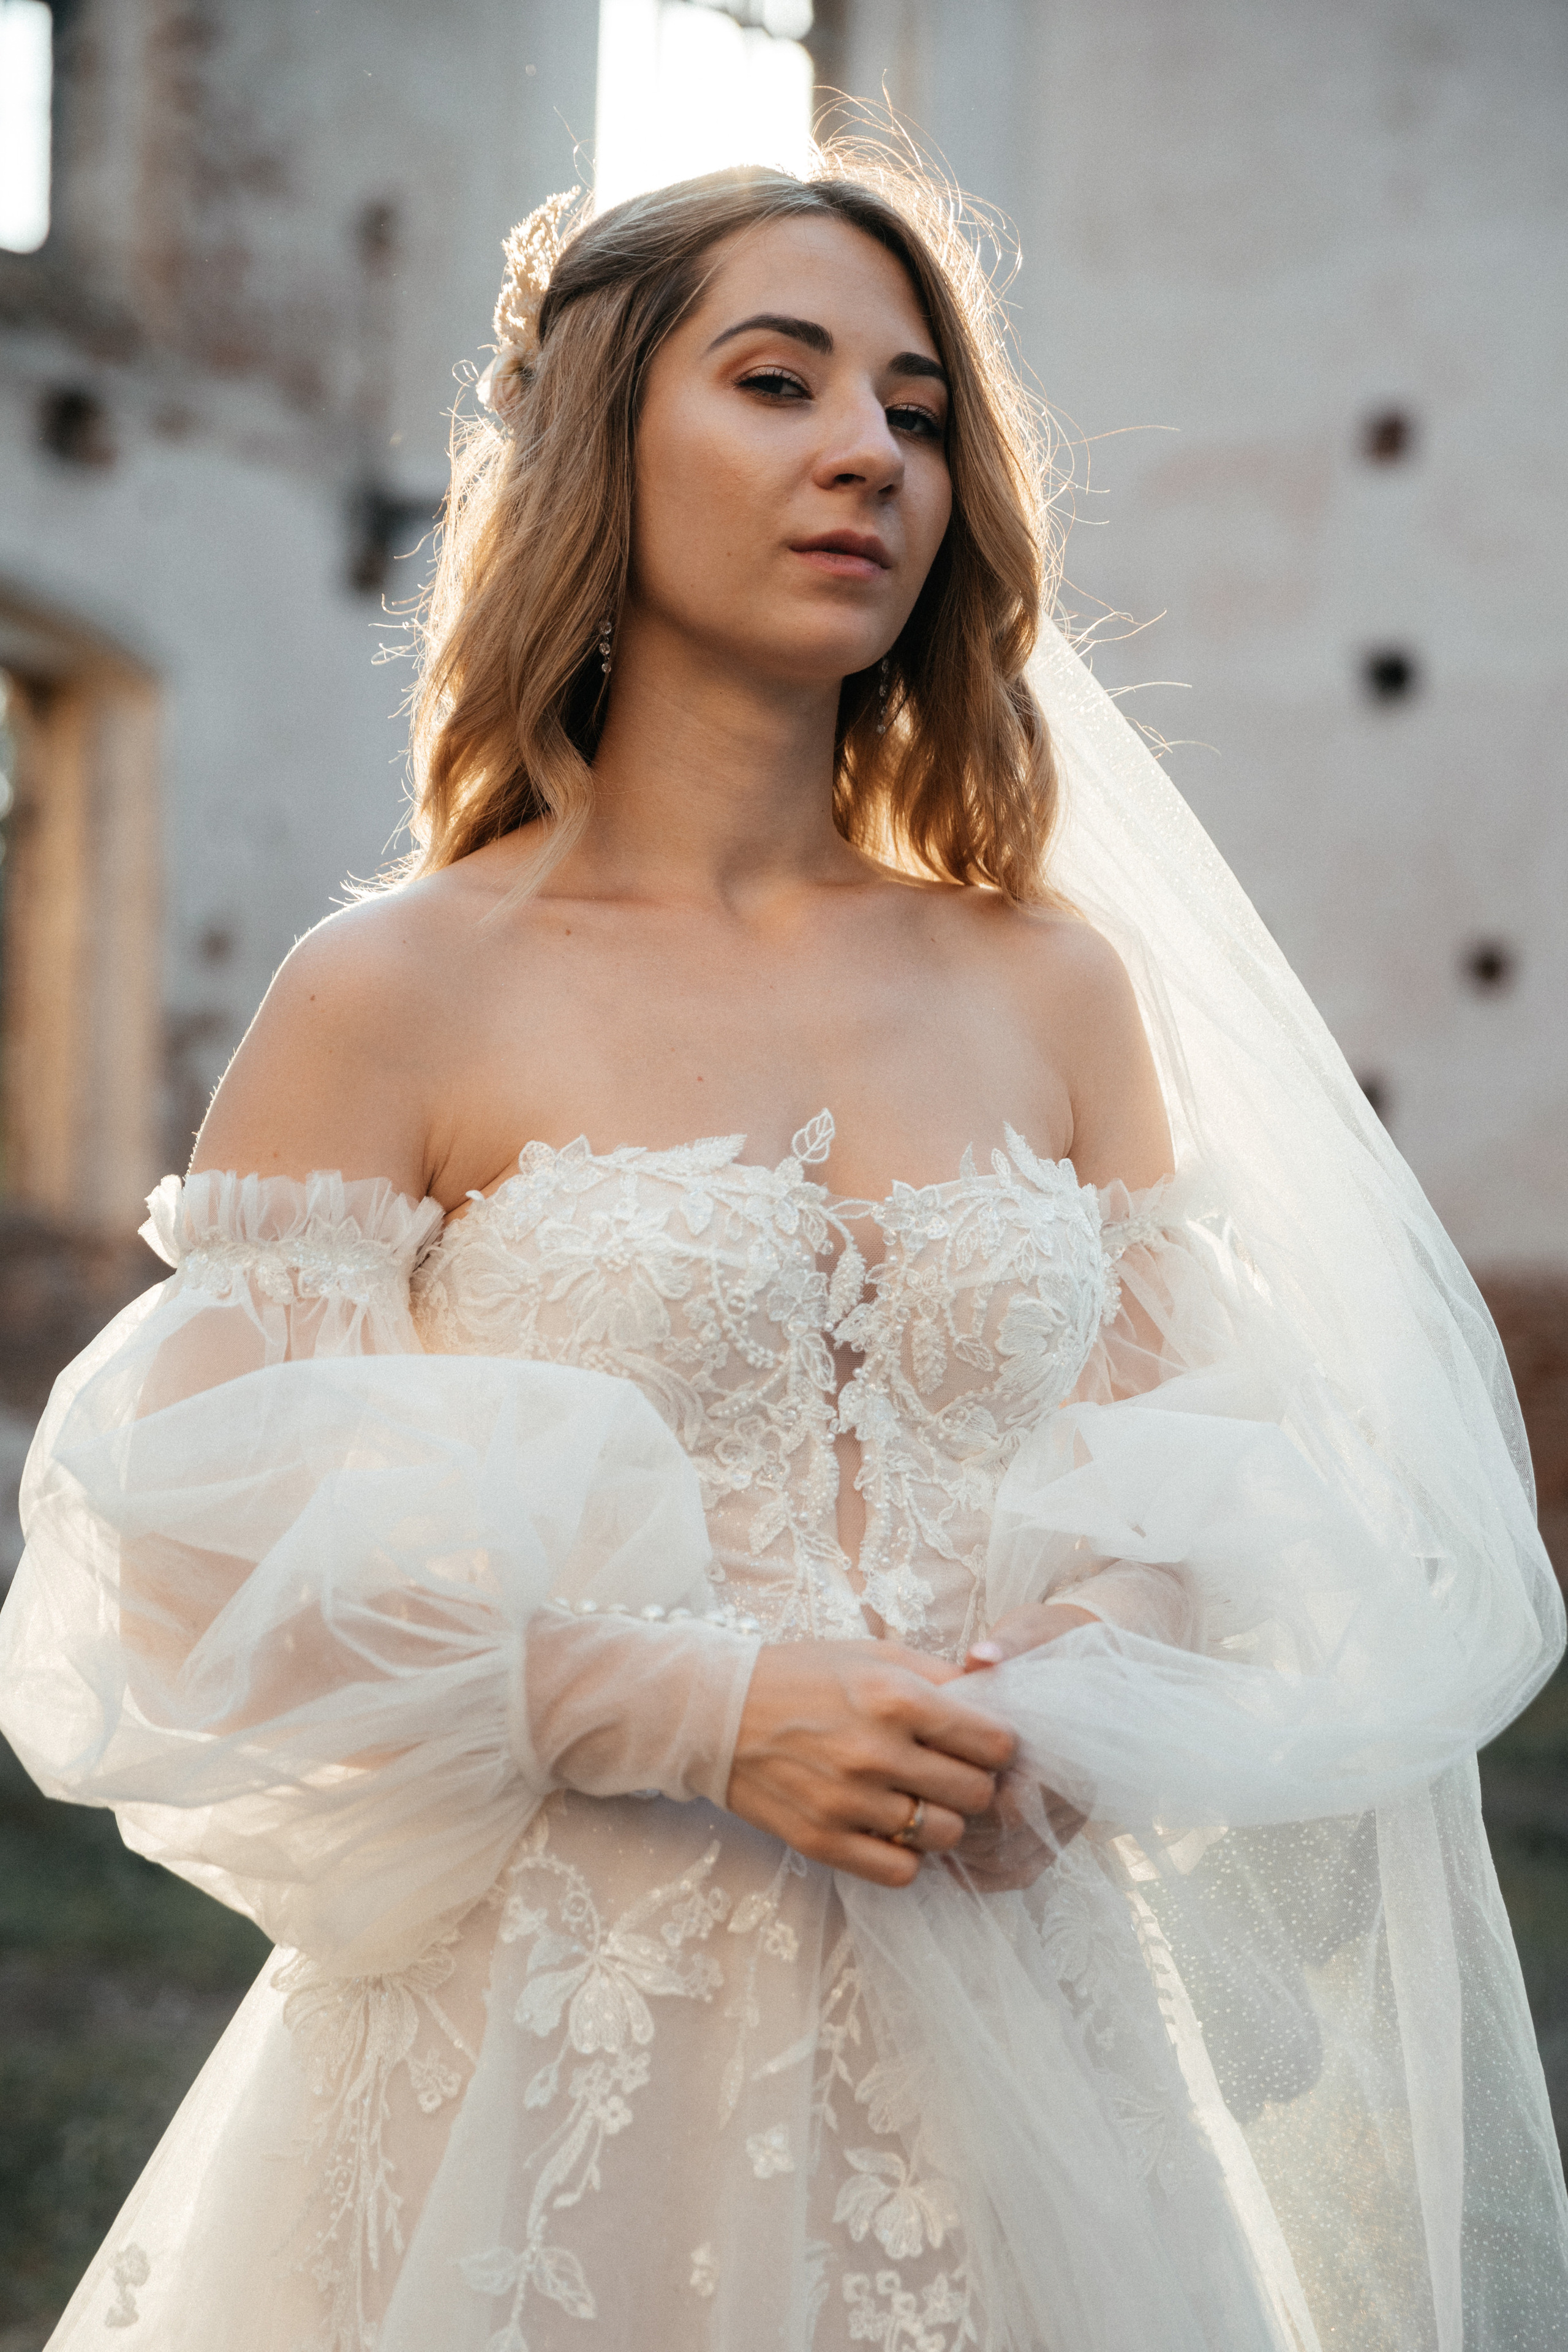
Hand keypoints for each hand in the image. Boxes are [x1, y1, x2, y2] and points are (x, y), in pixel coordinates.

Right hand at [725, 1639, 1016, 1887]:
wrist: (716, 1712)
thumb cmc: (801, 1676)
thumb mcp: (872, 1655)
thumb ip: (939, 1675)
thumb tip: (996, 1694)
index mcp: (894, 1697)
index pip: (993, 1743)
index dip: (996, 1744)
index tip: (981, 1743)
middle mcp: (876, 1752)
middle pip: (977, 1794)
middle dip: (974, 1783)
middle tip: (952, 1773)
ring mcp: (848, 1802)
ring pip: (944, 1836)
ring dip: (941, 1820)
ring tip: (918, 1799)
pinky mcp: (823, 1841)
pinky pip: (901, 1871)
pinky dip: (906, 1854)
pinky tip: (890, 1827)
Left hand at [949, 1599, 1097, 1888]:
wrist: (1097, 1664)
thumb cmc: (1054, 1644)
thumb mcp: (1034, 1631)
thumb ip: (1011, 1643)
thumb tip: (981, 1657)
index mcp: (1065, 1742)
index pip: (1016, 1800)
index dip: (968, 1800)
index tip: (925, 1782)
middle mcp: (1073, 1786)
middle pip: (1008, 1839)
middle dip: (958, 1831)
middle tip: (911, 1812)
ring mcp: (1069, 1812)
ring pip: (1014, 1861)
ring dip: (967, 1857)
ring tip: (922, 1832)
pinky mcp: (1061, 1825)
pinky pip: (1025, 1868)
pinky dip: (987, 1871)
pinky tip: (950, 1858)